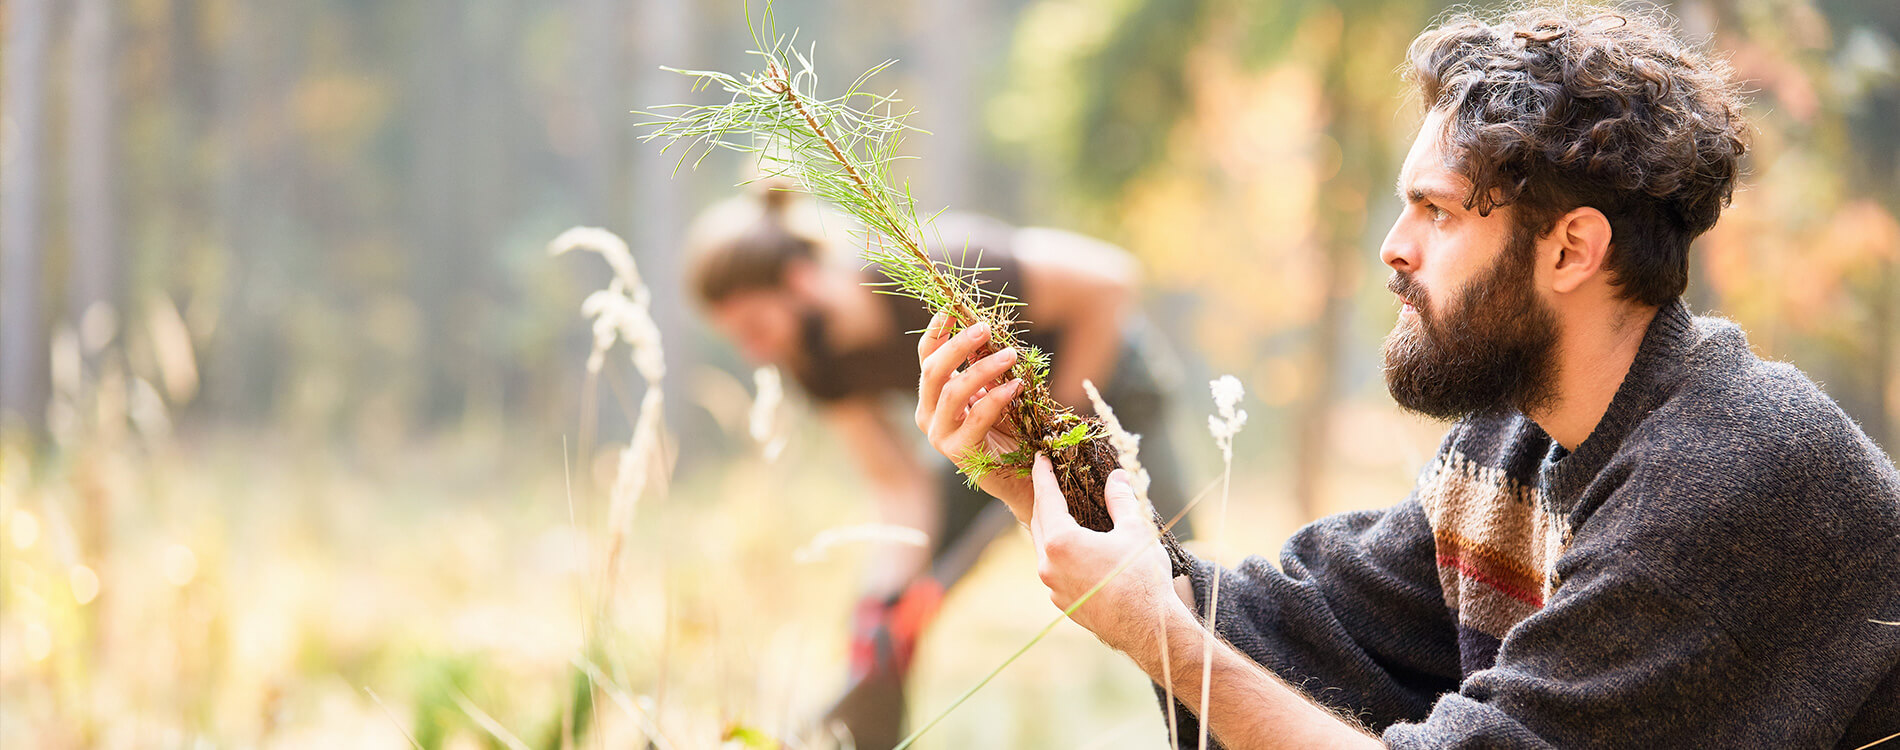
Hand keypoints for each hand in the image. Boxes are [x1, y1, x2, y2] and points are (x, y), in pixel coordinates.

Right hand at [916, 313, 1033, 518]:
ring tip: (1009, 354)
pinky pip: (977, 417)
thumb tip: (984, 331)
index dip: (936, 331)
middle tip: (984, 328)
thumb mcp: (993, 388)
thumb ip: (984, 365)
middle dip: (958, 345)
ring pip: (952, 392)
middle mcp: (927, 414)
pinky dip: (997, 397)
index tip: (952, 308)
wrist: (1020, 474)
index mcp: (931, 395)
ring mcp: (939, 435)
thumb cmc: (1008, 427)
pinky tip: (1016, 385)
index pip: (926, 357)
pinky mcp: (959, 452)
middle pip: (933, 371)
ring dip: (982, 369)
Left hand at [1029, 454, 1184, 651]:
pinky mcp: (1061, 602)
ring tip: (1061, 511)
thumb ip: (1121, 500)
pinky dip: (1058, 552)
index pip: (1046, 498)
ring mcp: (1052, 587)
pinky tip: (1074, 547)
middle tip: (1050, 479)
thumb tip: (1117, 476)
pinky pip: (1053, 569)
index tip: (1039, 459)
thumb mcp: (1135, 530)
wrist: (1148, 628)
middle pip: (1039, 521)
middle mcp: (1048, 566)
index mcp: (1061, 542)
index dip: (1043, 475)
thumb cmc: (1142, 578)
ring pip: (1043, 547)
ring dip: (1050, 526)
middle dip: (1045, 498)